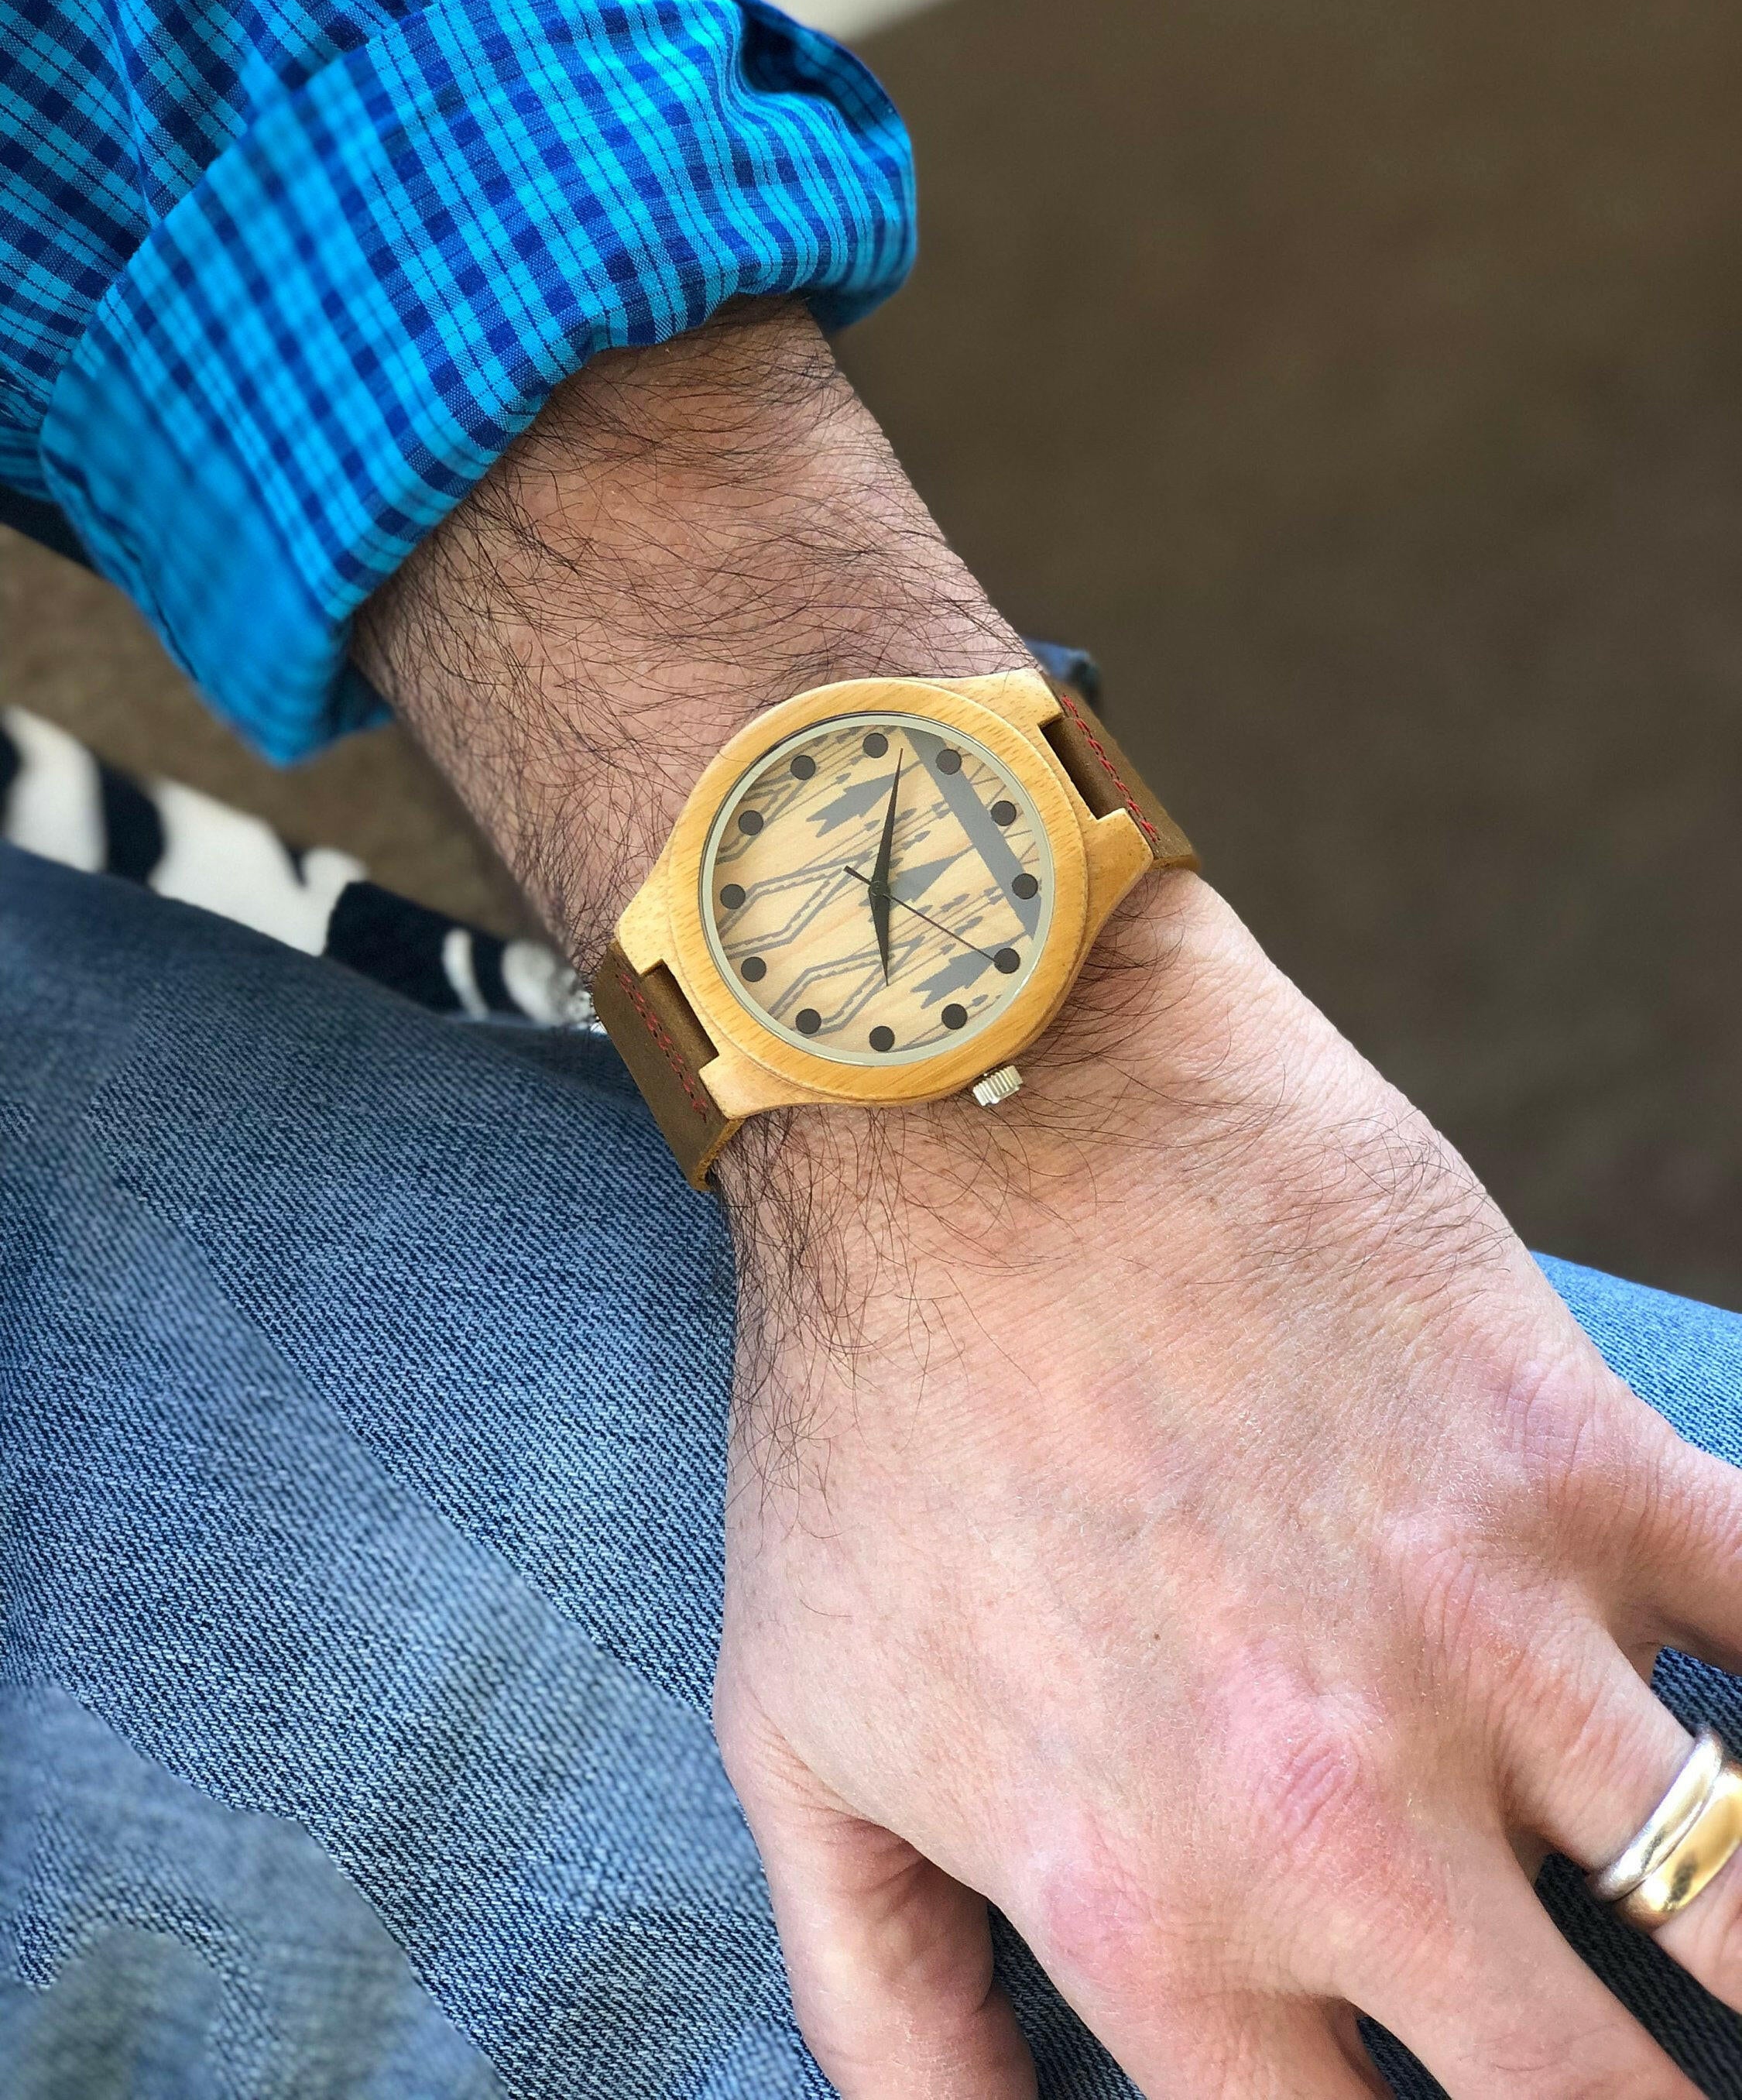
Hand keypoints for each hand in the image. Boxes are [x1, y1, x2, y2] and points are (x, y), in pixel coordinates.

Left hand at [357, 300, 1741, 2095]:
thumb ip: (884, 2006)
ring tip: (1717, 1948)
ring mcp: (1486, 1628)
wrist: (961, 1103)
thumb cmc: (860, 1410)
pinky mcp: (1571, 1452)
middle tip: (1578, 2050)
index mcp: (1148, 1910)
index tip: (1414, 2092)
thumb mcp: (794, 1733)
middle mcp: (1342, 1814)